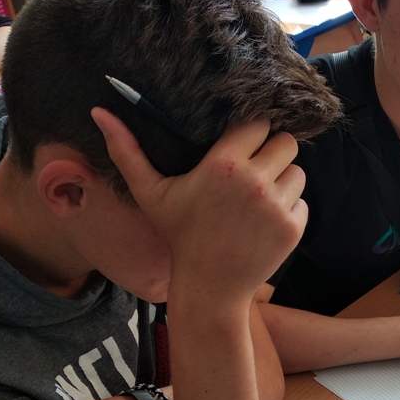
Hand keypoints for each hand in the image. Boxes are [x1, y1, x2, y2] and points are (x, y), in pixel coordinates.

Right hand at [91, 110, 307, 299]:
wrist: (210, 288)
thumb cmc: (179, 237)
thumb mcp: (151, 194)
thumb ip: (127, 151)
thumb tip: (98, 111)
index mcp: (224, 165)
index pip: (259, 123)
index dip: (254, 133)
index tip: (243, 147)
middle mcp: (254, 181)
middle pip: (286, 143)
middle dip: (273, 154)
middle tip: (255, 172)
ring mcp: (277, 206)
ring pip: (297, 172)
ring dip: (283, 181)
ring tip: (259, 199)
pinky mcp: (292, 228)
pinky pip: (302, 202)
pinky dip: (290, 209)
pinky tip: (265, 222)